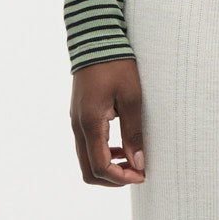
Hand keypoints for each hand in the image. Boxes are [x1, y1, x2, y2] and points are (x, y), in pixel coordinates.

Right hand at [70, 58, 145, 185]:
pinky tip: (122, 147)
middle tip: (137, 173)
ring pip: (86, 160)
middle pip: (89, 172)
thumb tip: (138, 163)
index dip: (121, 178)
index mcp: (90, 124)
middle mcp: (78, 127)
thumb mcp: (132, 98)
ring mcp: (76, 122)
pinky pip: (87, 146)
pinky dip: (103, 154)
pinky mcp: (79, 117)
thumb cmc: (115, 65)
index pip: (100, 167)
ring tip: (133, 161)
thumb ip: (134, 132)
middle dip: (113, 179)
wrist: (95, 40)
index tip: (142, 175)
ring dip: (108, 167)